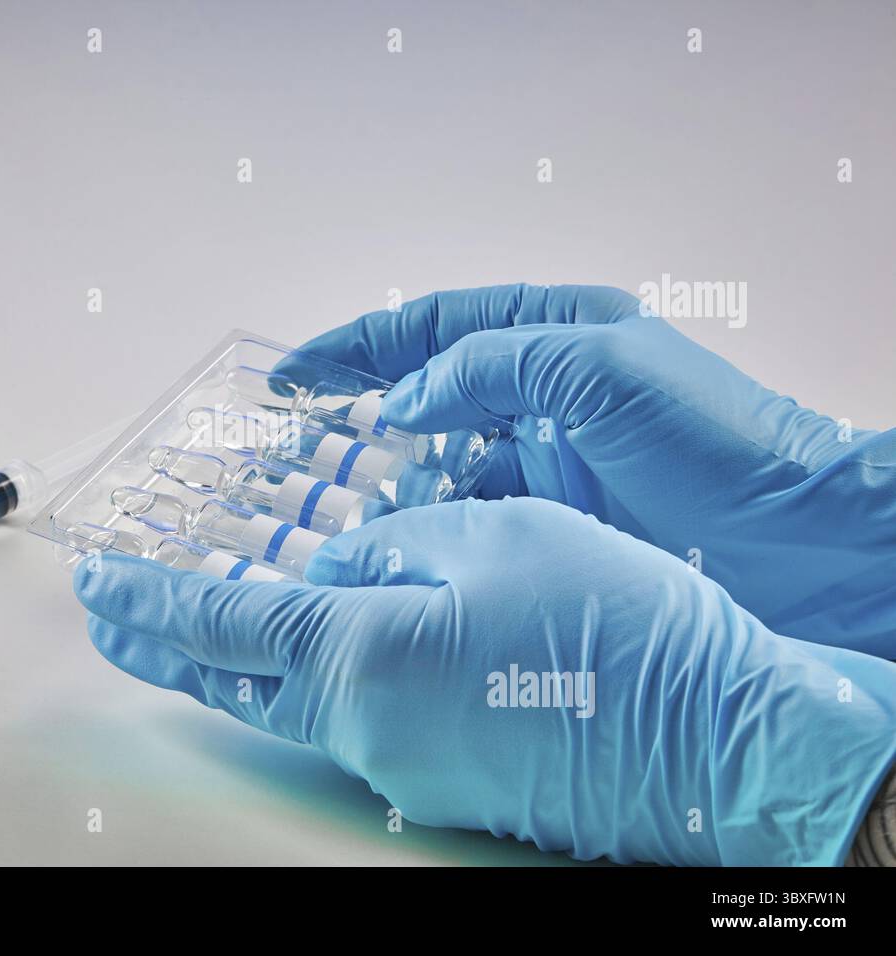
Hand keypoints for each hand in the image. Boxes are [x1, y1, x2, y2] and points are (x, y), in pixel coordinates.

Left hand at [75, 497, 895, 864]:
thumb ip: (395, 547)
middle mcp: (369, 730)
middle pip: (240, 684)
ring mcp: (408, 768)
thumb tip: (339, 569)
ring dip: (253, 662)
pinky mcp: (452, 782)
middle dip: (169, 649)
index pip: (222, 627)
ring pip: (304, 703)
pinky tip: (352, 646)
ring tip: (212, 627)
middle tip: (112, 623)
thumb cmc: (617, 627)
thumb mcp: (494, 538)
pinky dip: (336, 679)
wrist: (723, 740)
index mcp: (363, 659)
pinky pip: (369, 719)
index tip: (96, 587)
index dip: (152, 604)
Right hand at [288, 284, 895, 656]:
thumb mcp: (601, 371)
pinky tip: (403, 542)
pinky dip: (435, 522)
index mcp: (554, 330)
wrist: (800, 542)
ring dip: (392, 477)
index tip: (291, 375)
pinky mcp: (559, 514)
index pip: (431, 327)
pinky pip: (475, 511)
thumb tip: (404, 400)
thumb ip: (494, 365)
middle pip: (427, 389)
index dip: (355, 346)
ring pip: (444, 458)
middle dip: (358, 409)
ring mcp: (549, 455)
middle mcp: (544, 387)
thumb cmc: (716, 442)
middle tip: (293, 442)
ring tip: (338, 505)